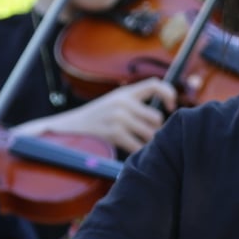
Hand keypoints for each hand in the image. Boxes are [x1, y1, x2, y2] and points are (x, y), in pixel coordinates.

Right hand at [24, 78, 175, 152]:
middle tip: (149, 137)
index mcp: (124, 93)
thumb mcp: (112, 103)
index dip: (169, 93)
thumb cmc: (93, 120)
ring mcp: (118, 117)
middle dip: (156, 130)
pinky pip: (139, 146)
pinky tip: (136, 153)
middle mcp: (122, 102)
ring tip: (142, 145)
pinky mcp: (114, 133)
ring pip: (151, 133)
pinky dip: (140, 152)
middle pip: (157, 117)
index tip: (171, 107)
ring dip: (149, 142)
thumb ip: (132, 105)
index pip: (155, 85)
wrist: (67, 128)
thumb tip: (159, 118)